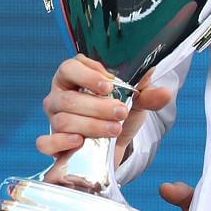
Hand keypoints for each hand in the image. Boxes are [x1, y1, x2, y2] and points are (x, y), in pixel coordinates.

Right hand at [36, 56, 174, 178]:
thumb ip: (149, 94)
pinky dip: (61, 142)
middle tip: (121, 112)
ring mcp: (54, 119)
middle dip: (97, 106)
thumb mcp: (138, 100)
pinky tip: (80, 142)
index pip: (70, 67)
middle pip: (68, 98)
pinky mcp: (53, 143)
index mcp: (75, 78)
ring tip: (114, 129)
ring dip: (91, 125)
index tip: (109, 85)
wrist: (118, 142)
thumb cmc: (121, 113)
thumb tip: (165, 92)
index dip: (88, 75)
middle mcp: (60, 96)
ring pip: (62, 120)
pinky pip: (45, 143)